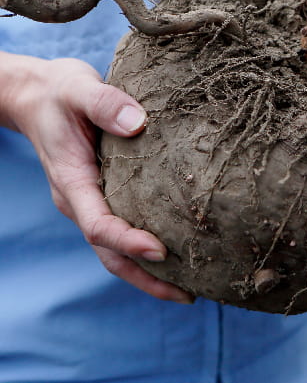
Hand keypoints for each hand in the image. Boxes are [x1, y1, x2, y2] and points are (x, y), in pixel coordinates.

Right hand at [0, 53, 193, 302]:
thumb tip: (139, 123)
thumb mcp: (78, 89)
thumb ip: (105, 103)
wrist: (38, 95)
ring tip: (189, 288)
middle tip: (187, 296)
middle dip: (145, 277)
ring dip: (148, 271)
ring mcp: (92, 198)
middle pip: (109, 252)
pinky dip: (145, 246)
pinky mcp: (104, 191)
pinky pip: (122, 226)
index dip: (128, 241)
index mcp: (72, 180)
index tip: (161, 250)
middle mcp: (81, 198)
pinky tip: (177, 251)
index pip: (98, 223)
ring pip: (115, 248)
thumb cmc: (58, 92)